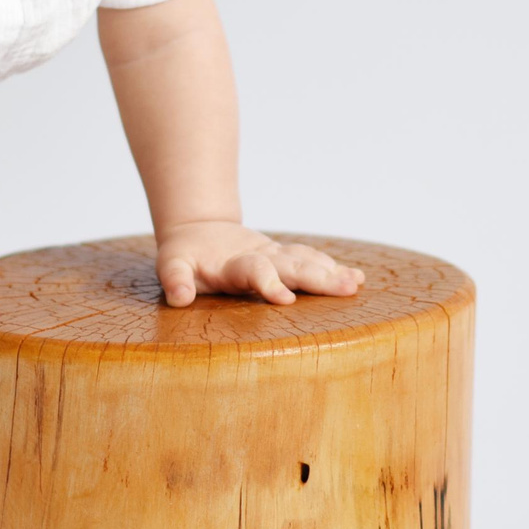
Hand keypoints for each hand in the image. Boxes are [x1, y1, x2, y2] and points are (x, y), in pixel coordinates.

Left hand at [154, 222, 364, 307]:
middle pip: (292, 265)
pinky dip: (333, 268)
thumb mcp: (171, 265)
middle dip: (319, 278)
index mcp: (233, 264)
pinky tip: (357, 278)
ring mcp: (274, 256)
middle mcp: (259, 257)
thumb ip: (175, 280)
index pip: (255, 271)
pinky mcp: (283, 258)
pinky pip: (311, 260)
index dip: (268, 283)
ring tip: (356, 283)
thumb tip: (179, 298)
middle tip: (347, 288)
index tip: (286, 299)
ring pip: (306, 261)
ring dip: (332, 272)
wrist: (199, 229)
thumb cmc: (184, 255)